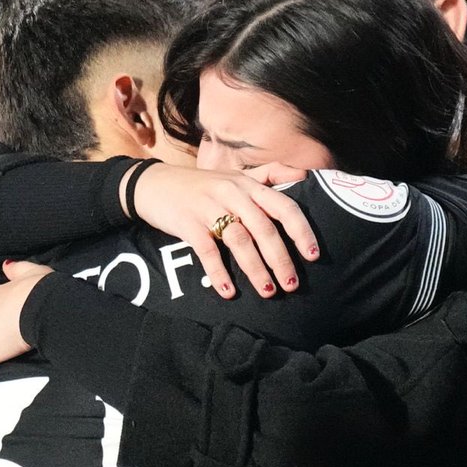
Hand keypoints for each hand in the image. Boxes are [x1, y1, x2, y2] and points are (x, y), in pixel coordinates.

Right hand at [126, 163, 317, 299]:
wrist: (153, 184)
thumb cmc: (201, 185)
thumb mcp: (235, 175)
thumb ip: (270, 174)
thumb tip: (305, 174)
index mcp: (248, 185)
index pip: (283, 206)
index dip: (300, 231)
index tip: (313, 255)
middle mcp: (232, 193)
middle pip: (263, 228)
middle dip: (280, 258)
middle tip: (292, 284)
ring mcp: (208, 207)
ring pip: (239, 239)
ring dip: (256, 269)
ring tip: (268, 292)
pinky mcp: (187, 223)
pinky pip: (207, 250)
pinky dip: (219, 272)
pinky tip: (228, 292)